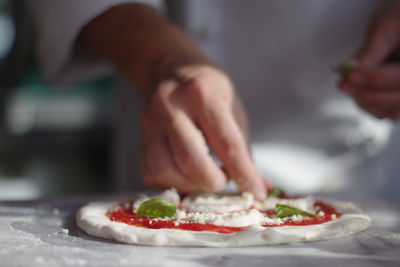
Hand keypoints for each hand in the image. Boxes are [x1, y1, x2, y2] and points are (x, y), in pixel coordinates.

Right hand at [139, 65, 269, 199]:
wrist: (169, 67)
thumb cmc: (207, 88)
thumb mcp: (231, 106)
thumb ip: (243, 148)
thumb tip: (260, 187)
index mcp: (203, 93)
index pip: (226, 142)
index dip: (243, 173)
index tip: (256, 192)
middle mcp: (172, 105)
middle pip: (191, 159)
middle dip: (213, 182)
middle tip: (224, 182)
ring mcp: (150, 121)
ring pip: (166, 170)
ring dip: (191, 185)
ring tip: (205, 178)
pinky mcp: (140, 135)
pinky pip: (152, 173)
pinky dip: (172, 183)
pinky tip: (186, 176)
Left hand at [338, 0, 399, 119]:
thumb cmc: (399, 19)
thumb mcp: (385, 28)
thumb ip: (370, 51)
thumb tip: (347, 69)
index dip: (374, 78)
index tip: (350, 74)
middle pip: (398, 99)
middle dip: (366, 94)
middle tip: (343, 83)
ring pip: (391, 111)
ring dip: (366, 102)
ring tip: (348, 86)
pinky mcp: (399, 100)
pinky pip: (387, 113)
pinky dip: (369, 107)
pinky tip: (357, 92)